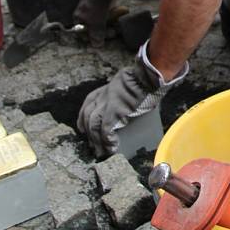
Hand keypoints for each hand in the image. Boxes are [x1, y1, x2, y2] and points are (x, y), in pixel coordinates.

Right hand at [73, 0, 126, 46]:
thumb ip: (96, 34)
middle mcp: (85, 13)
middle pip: (95, 27)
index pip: (83, 33)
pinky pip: (109, 12)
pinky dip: (114, 13)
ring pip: (103, 20)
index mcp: (79, 18)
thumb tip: (96, 45)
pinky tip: (121, 11)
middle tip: (114, 32)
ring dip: (112, 21)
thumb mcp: (96, 23)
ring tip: (119, 22)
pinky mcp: (104, 1)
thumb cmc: (97, 4)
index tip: (103, 40)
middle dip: (105, 30)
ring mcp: (95, 7)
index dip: (93, 38)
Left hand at [77, 43, 187, 157]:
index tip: (83, 128)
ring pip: (93, 125)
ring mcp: (106, 104)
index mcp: (106, 88)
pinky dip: (107, 140)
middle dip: (89, 133)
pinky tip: (112, 147)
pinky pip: (106, 130)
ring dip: (96, 140)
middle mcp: (102, 96)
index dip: (83, 117)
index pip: (88, 103)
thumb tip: (127, 107)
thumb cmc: (143, 81)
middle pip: (88, 116)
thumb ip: (122, 94)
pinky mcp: (114, 113)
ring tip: (102, 151)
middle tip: (94, 145)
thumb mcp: (127, 84)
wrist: (146, 78)